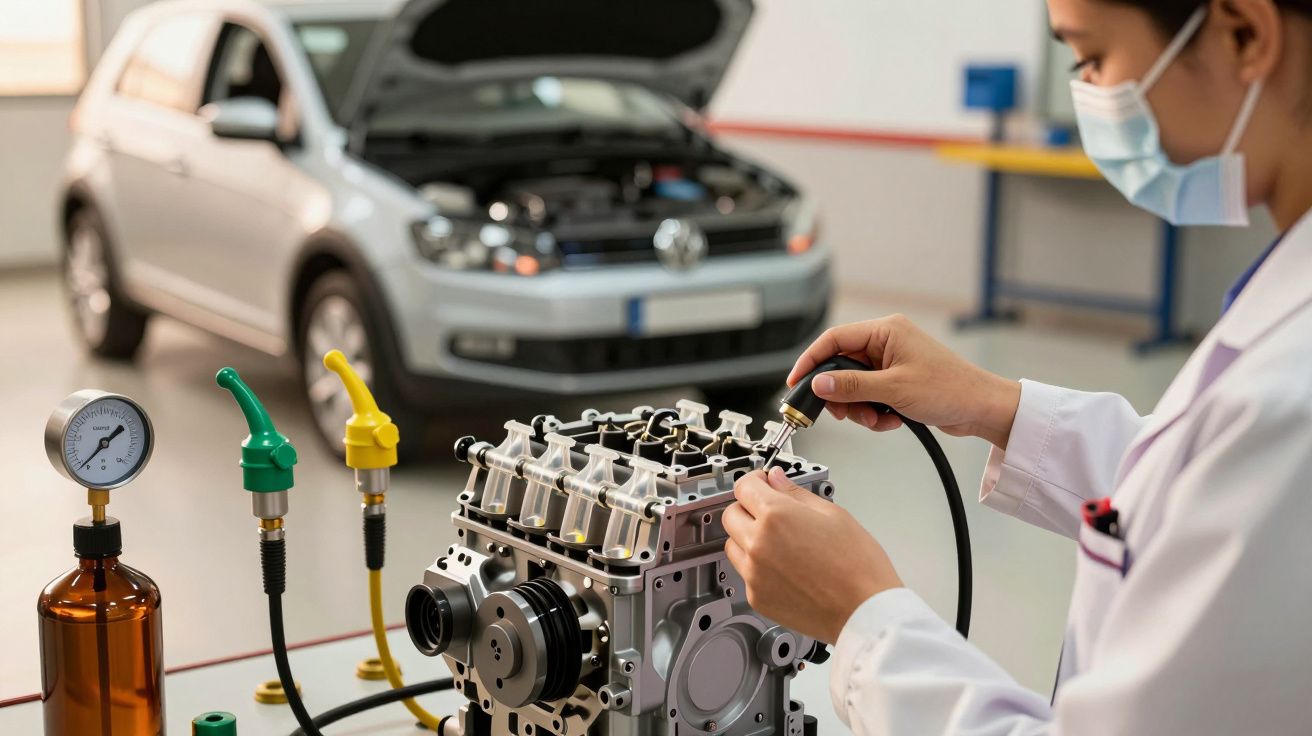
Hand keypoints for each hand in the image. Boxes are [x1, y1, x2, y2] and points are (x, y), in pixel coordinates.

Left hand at [722, 467, 900, 643]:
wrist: (864, 612)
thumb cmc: (858, 567)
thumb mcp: (833, 515)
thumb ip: (796, 494)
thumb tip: (777, 480)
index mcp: (776, 516)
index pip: (743, 487)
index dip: (754, 481)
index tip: (762, 483)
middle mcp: (758, 544)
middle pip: (731, 515)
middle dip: (747, 508)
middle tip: (770, 511)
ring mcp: (754, 574)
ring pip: (733, 544)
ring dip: (747, 537)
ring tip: (778, 541)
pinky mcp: (757, 597)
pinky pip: (745, 573)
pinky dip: (756, 566)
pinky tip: (783, 565)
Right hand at [787, 315, 1020, 448]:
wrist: (981, 408)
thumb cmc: (950, 389)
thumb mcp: (893, 389)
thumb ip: (851, 386)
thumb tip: (819, 384)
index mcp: (886, 331)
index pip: (834, 339)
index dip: (811, 361)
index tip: (796, 382)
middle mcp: (887, 343)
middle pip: (842, 366)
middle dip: (842, 394)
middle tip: (843, 412)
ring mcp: (892, 363)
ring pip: (855, 386)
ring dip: (860, 407)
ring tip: (876, 419)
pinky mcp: (897, 382)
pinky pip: (870, 396)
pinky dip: (875, 412)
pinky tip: (890, 420)